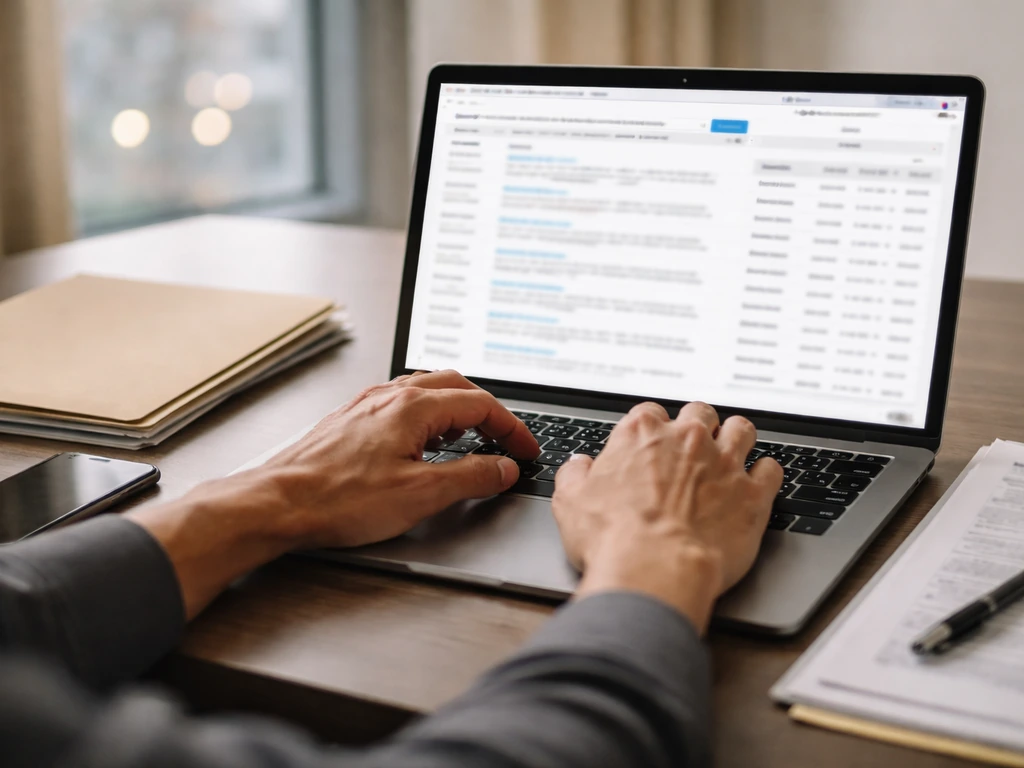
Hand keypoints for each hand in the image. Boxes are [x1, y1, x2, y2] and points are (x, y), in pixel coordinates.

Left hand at [261, 370, 540, 547]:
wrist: (277, 503)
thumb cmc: (338, 499)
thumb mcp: (421, 494)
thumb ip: (471, 477)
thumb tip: (502, 468)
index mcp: (413, 406)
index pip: (481, 403)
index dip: (512, 428)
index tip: (525, 450)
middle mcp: (389, 396)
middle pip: (456, 387)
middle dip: (488, 412)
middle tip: (505, 440)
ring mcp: (367, 405)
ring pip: (426, 392)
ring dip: (457, 411)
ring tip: (470, 441)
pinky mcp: (351, 420)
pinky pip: (401, 405)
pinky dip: (428, 418)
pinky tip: (422, 445)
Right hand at [551, 401, 781, 632]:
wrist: (654, 570)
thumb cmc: (612, 538)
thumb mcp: (570, 503)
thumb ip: (575, 476)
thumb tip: (578, 466)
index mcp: (641, 434)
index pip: (651, 413)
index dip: (652, 429)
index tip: (652, 445)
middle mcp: (686, 439)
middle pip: (700, 412)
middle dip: (697, 426)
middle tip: (693, 446)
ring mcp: (724, 463)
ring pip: (741, 430)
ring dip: (736, 438)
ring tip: (731, 452)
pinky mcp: (753, 494)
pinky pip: (771, 469)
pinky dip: (766, 473)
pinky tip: (759, 482)